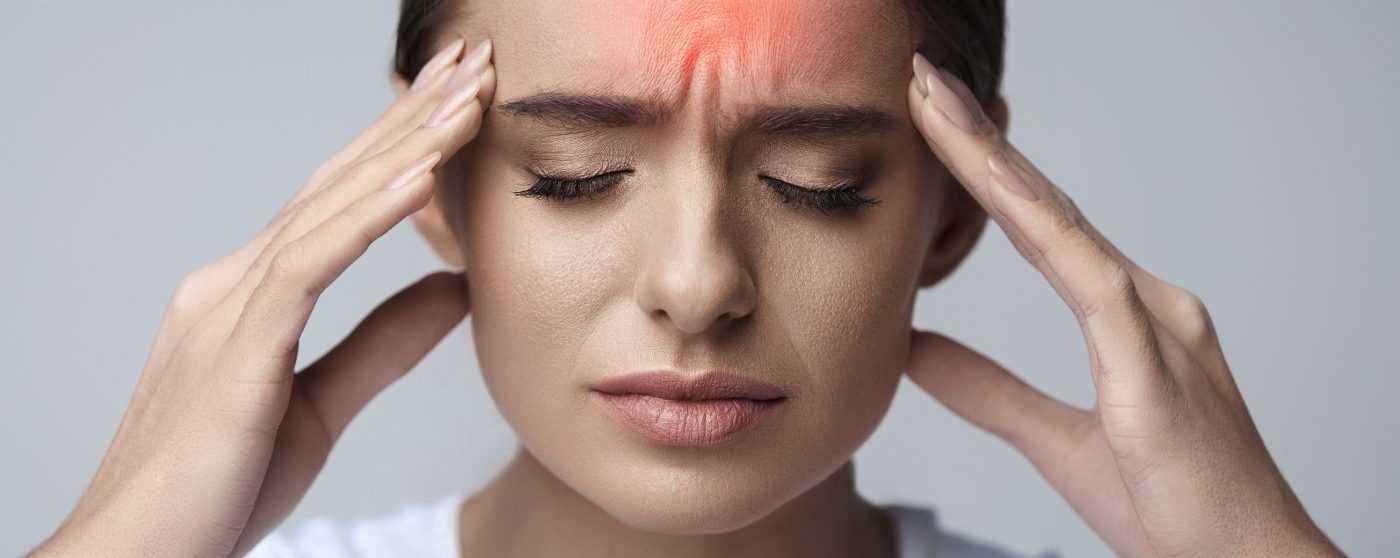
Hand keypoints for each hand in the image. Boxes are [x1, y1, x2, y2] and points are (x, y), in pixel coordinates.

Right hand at [32, 37, 496, 557]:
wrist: (138, 557)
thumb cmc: (216, 489)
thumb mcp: (323, 405)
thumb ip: (383, 343)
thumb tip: (454, 290)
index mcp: (250, 294)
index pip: (338, 200)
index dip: (399, 145)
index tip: (458, 102)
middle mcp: (233, 282)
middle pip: (337, 182)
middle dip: (409, 118)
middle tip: (472, 61)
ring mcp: (227, 308)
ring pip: (329, 208)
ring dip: (404, 148)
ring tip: (467, 98)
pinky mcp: (236, 348)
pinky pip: (310, 267)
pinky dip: (367, 219)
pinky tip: (418, 179)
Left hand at [901, 54, 1340, 556]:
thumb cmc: (1172, 507)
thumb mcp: (1052, 442)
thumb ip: (987, 390)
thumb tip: (915, 349)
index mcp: (1126, 315)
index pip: (1038, 225)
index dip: (984, 171)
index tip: (931, 121)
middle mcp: (1147, 302)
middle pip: (1046, 206)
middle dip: (980, 141)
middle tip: (923, 80)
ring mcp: (1158, 328)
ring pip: (1062, 227)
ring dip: (996, 165)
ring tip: (941, 109)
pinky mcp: (1155, 372)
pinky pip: (1096, 290)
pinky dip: (1050, 237)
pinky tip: (1003, 195)